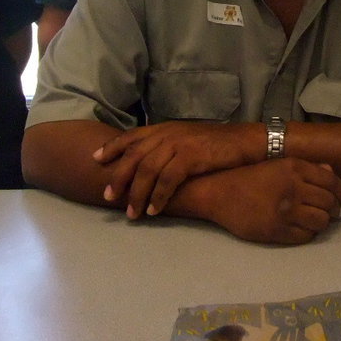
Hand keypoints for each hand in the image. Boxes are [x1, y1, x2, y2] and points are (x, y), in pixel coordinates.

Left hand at [93, 121, 259, 218]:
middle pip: (135, 156)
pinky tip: (154, 210)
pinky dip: (159, 196)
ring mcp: (180, 144)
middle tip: (109, 197)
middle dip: (119, 177)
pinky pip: (168, 179)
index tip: (96, 160)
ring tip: (132, 213)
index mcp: (165, 128)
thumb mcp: (186, 138)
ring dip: (137, 194)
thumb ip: (166, 146)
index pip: (132, 136)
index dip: (112, 147)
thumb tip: (146, 163)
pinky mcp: (192, 157)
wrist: (245, 141)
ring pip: (148, 170)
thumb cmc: (216, 143)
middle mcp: (168, 134)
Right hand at [204, 159, 340, 243]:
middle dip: (335, 210)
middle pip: (329, 203)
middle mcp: (293, 188)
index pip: (332, 182)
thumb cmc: (251, 177)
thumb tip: (332, 174)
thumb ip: (307, 168)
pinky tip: (304, 229)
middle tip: (333, 212)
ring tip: (318, 220)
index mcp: (294, 168)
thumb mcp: (279, 165)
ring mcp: (285, 211)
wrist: (220, 193)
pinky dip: (309, 234)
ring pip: (321, 221)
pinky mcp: (276, 230)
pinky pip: (305, 236)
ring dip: (323, 222)